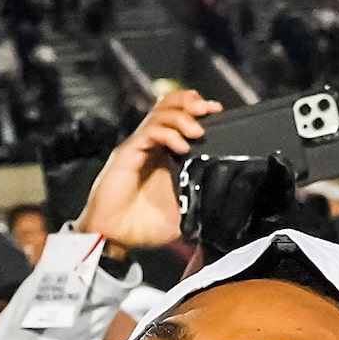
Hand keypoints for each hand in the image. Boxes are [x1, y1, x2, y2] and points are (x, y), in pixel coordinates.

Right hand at [75, 89, 219, 253]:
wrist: (113, 237)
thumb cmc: (141, 226)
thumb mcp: (183, 212)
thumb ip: (200, 200)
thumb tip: (226, 200)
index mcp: (163, 154)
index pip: (178, 117)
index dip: (197, 109)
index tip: (216, 111)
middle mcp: (149, 145)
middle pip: (167, 105)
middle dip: (190, 102)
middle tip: (208, 109)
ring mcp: (137, 148)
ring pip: (159, 114)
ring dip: (182, 117)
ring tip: (197, 131)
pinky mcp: (126, 154)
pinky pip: (148, 133)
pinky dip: (168, 135)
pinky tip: (182, 147)